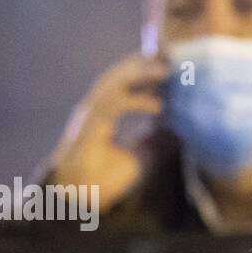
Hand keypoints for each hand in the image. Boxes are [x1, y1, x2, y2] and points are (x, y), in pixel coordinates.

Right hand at [46, 53, 169, 211]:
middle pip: (116, 77)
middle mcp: (94, 110)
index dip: (141, 72)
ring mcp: (89, 116)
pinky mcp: (90, 127)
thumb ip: (148, 144)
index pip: (122, 85)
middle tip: (168, 55)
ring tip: (166, 71)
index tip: (166, 64)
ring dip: (139, 74)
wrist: (81, 197)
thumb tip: (171, 136)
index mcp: (102, 114)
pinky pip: (113, 106)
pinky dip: (136, 102)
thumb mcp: (135, 158)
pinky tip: (158, 105)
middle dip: (140, 63)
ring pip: (113, 84)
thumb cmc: (102, 179)